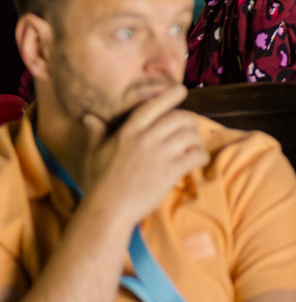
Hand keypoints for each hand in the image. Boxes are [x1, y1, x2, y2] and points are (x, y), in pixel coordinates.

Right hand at [77, 87, 209, 226]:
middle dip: (190, 121)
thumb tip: (88, 117)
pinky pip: (195, 155)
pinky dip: (201, 156)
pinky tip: (199, 161)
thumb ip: (96, 133)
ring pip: (190, 135)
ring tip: (194, 147)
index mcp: (129, 131)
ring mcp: (160, 154)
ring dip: (197, 140)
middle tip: (190, 129)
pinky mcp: (170, 171)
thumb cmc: (100, 182)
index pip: (154, 106)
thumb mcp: (94, 153)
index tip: (181, 90)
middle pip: (180, 118)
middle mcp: (146, 138)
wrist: (108, 210)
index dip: (170, 96)